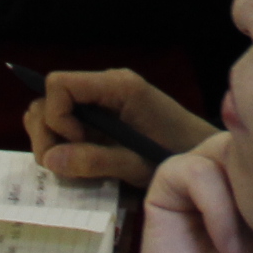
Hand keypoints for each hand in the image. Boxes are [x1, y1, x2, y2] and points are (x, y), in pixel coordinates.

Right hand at [23, 66, 215, 188]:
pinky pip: (67, 127)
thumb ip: (94, 160)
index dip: (57, 116)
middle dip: (49, 135)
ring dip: (54, 143)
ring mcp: (101, 103)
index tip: (76, 144)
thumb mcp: (136, 164)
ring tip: (77, 167)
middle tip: (67, 166)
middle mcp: (104, 88)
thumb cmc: (177, 156)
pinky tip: (84, 165)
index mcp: (116, 86)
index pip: (59, 84)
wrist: (203, 159)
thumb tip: (50, 159)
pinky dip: (65, 147)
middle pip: (48, 100)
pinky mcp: (101, 120)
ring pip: (52, 114)